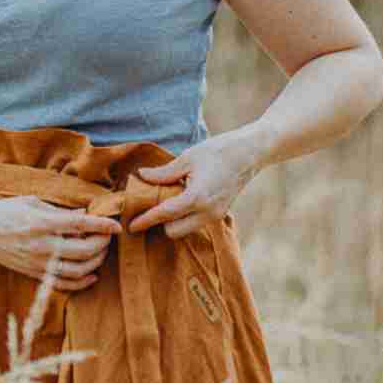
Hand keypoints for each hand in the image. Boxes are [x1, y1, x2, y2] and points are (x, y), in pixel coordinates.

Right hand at [0, 195, 123, 289]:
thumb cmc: (4, 211)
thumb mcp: (32, 202)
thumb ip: (60, 211)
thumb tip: (86, 216)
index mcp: (41, 223)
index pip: (82, 226)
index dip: (103, 226)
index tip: (116, 225)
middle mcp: (41, 245)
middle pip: (85, 250)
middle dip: (102, 244)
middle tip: (107, 236)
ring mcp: (37, 263)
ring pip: (78, 270)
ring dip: (96, 262)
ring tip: (100, 251)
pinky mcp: (34, 274)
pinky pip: (64, 284)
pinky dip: (82, 282)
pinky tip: (92, 274)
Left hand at [126, 128, 263, 237]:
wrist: (251, 153)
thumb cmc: (220, 151)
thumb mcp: (188, 158)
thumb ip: (164, 173)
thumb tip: (141, 177)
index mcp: (197, 197)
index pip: (164, 214)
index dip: (145, 220)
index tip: (131, 226)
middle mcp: (207, 212)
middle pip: (173, 232)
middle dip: (160, 223)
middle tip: (151, 206)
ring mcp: (216, 216)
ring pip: (185, 230)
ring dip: (174, 221)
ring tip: (169, 199)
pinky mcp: (220, 215)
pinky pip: (196, 224)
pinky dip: (185, 217)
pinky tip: (183, 199)